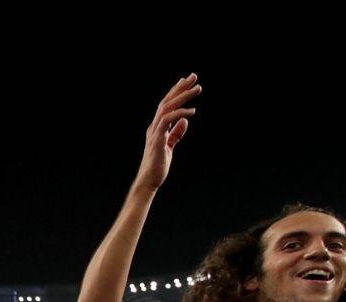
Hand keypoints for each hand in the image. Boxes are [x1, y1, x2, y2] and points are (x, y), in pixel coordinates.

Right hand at [135, 74, 200, 192]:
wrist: (148, 180)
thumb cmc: (158, 165)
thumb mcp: (169, 146)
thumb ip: (176, 133)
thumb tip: (185, 120)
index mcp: (157, 127)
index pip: (166, 104)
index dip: (176, 91)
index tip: (186, 80)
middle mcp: (154, 126)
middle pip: (167, 101)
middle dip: (180, 87)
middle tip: (194, 76)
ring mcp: (155, 132)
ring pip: (167, 107)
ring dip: (182, 97)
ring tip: (197, 89)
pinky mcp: (157, 140)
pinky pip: (168, 121)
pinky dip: (180, 114)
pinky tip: (192, 112)